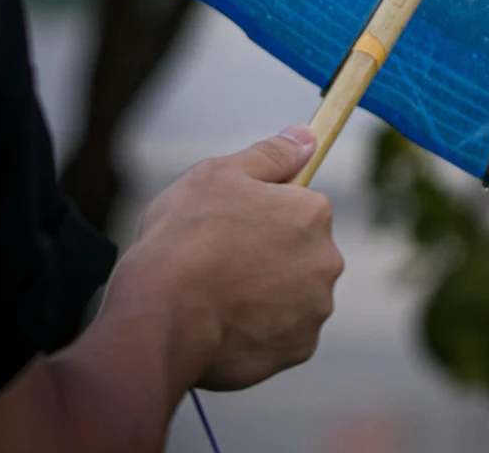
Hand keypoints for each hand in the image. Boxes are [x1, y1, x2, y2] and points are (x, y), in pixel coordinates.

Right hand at [104, 126, 343, 390]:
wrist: (162, 314)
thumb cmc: (187, 235)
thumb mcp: (220, 174)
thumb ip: (273, 154)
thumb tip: (307, 137)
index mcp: (313, 213)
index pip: (300, 206)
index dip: (262, 214)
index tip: (231, 225)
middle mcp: (326, 261)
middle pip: (301, 251)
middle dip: (270, 254)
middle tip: (221, 260)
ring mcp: (313, 310)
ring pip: (292, 294)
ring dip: (266, 294)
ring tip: (217, 294)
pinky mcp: (297, 351)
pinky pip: (281, 334)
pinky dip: (259, 330)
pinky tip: (224, 323)